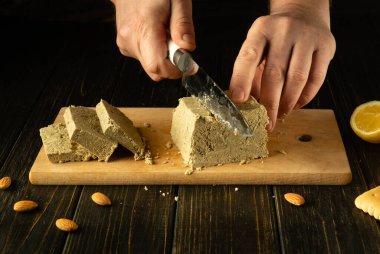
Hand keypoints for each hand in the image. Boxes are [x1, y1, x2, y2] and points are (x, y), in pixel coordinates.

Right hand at [112, 0, 195, 80]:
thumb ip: (183, 24)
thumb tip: (187, 48)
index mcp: (143, 27)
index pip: (157, 65)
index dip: (175, 69)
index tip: (188, 62)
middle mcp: (130, 39)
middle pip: (155, 71)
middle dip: (172, 64)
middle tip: (178, 44)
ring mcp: (125, 44)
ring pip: (151, 67)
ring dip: (164, 58)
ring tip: (166, 34)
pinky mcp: (125, 47)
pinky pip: (145, 60)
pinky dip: (156, 53)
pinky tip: (157, 36)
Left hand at [229, 0, 335, 130]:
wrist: (304, 14)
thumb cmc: (275, 39)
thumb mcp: (258, 47)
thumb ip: (251, 73)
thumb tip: (247, 104)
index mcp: (260, 30)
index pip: (248, 57)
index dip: (241, 80)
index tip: (238, 100)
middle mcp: (283, 31)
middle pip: (274, 74)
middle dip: (269, 103)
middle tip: (266, 122)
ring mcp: (307, 37)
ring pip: (297, 79)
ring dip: (288, 103)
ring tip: (281, 114)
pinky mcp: (326, 46)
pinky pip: (316, 79)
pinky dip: (305, 97)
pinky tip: (296, 104)